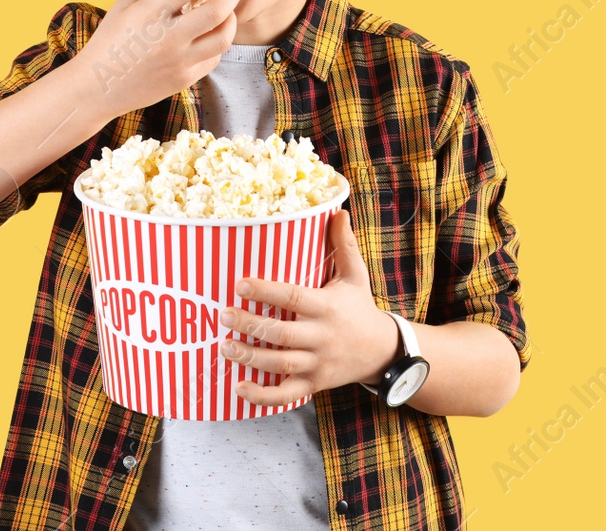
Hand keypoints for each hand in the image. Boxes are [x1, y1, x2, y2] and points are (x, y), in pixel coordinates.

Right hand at [73, 0, 240, 116]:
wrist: (98, 88)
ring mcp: (179, 61)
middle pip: (218, 10)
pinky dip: (215, 42)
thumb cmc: (108, 43)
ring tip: (225, 12)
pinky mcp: (184, 79)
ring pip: (224, 37)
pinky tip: (207, 35)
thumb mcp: (122, 6)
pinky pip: (213, 58)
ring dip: (230, 19)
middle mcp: (168, 37)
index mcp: (149, 14)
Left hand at [217, 208, 398, 405]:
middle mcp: (322, 337)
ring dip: (251, 358)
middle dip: (251, 326)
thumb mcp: (356, 276)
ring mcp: (318, 364)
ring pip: (281, 364)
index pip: (294, 298)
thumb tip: (338, 211)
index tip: (240, 284)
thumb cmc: (360, 309)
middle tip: (222, 315)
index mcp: (328, 307)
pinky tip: (239, 388)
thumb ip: (345, 245)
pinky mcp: (314, 385)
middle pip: (283, 334)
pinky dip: (263, 395)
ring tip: (225, 347)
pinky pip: (286, 394)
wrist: (383, 352)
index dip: (267, 292)